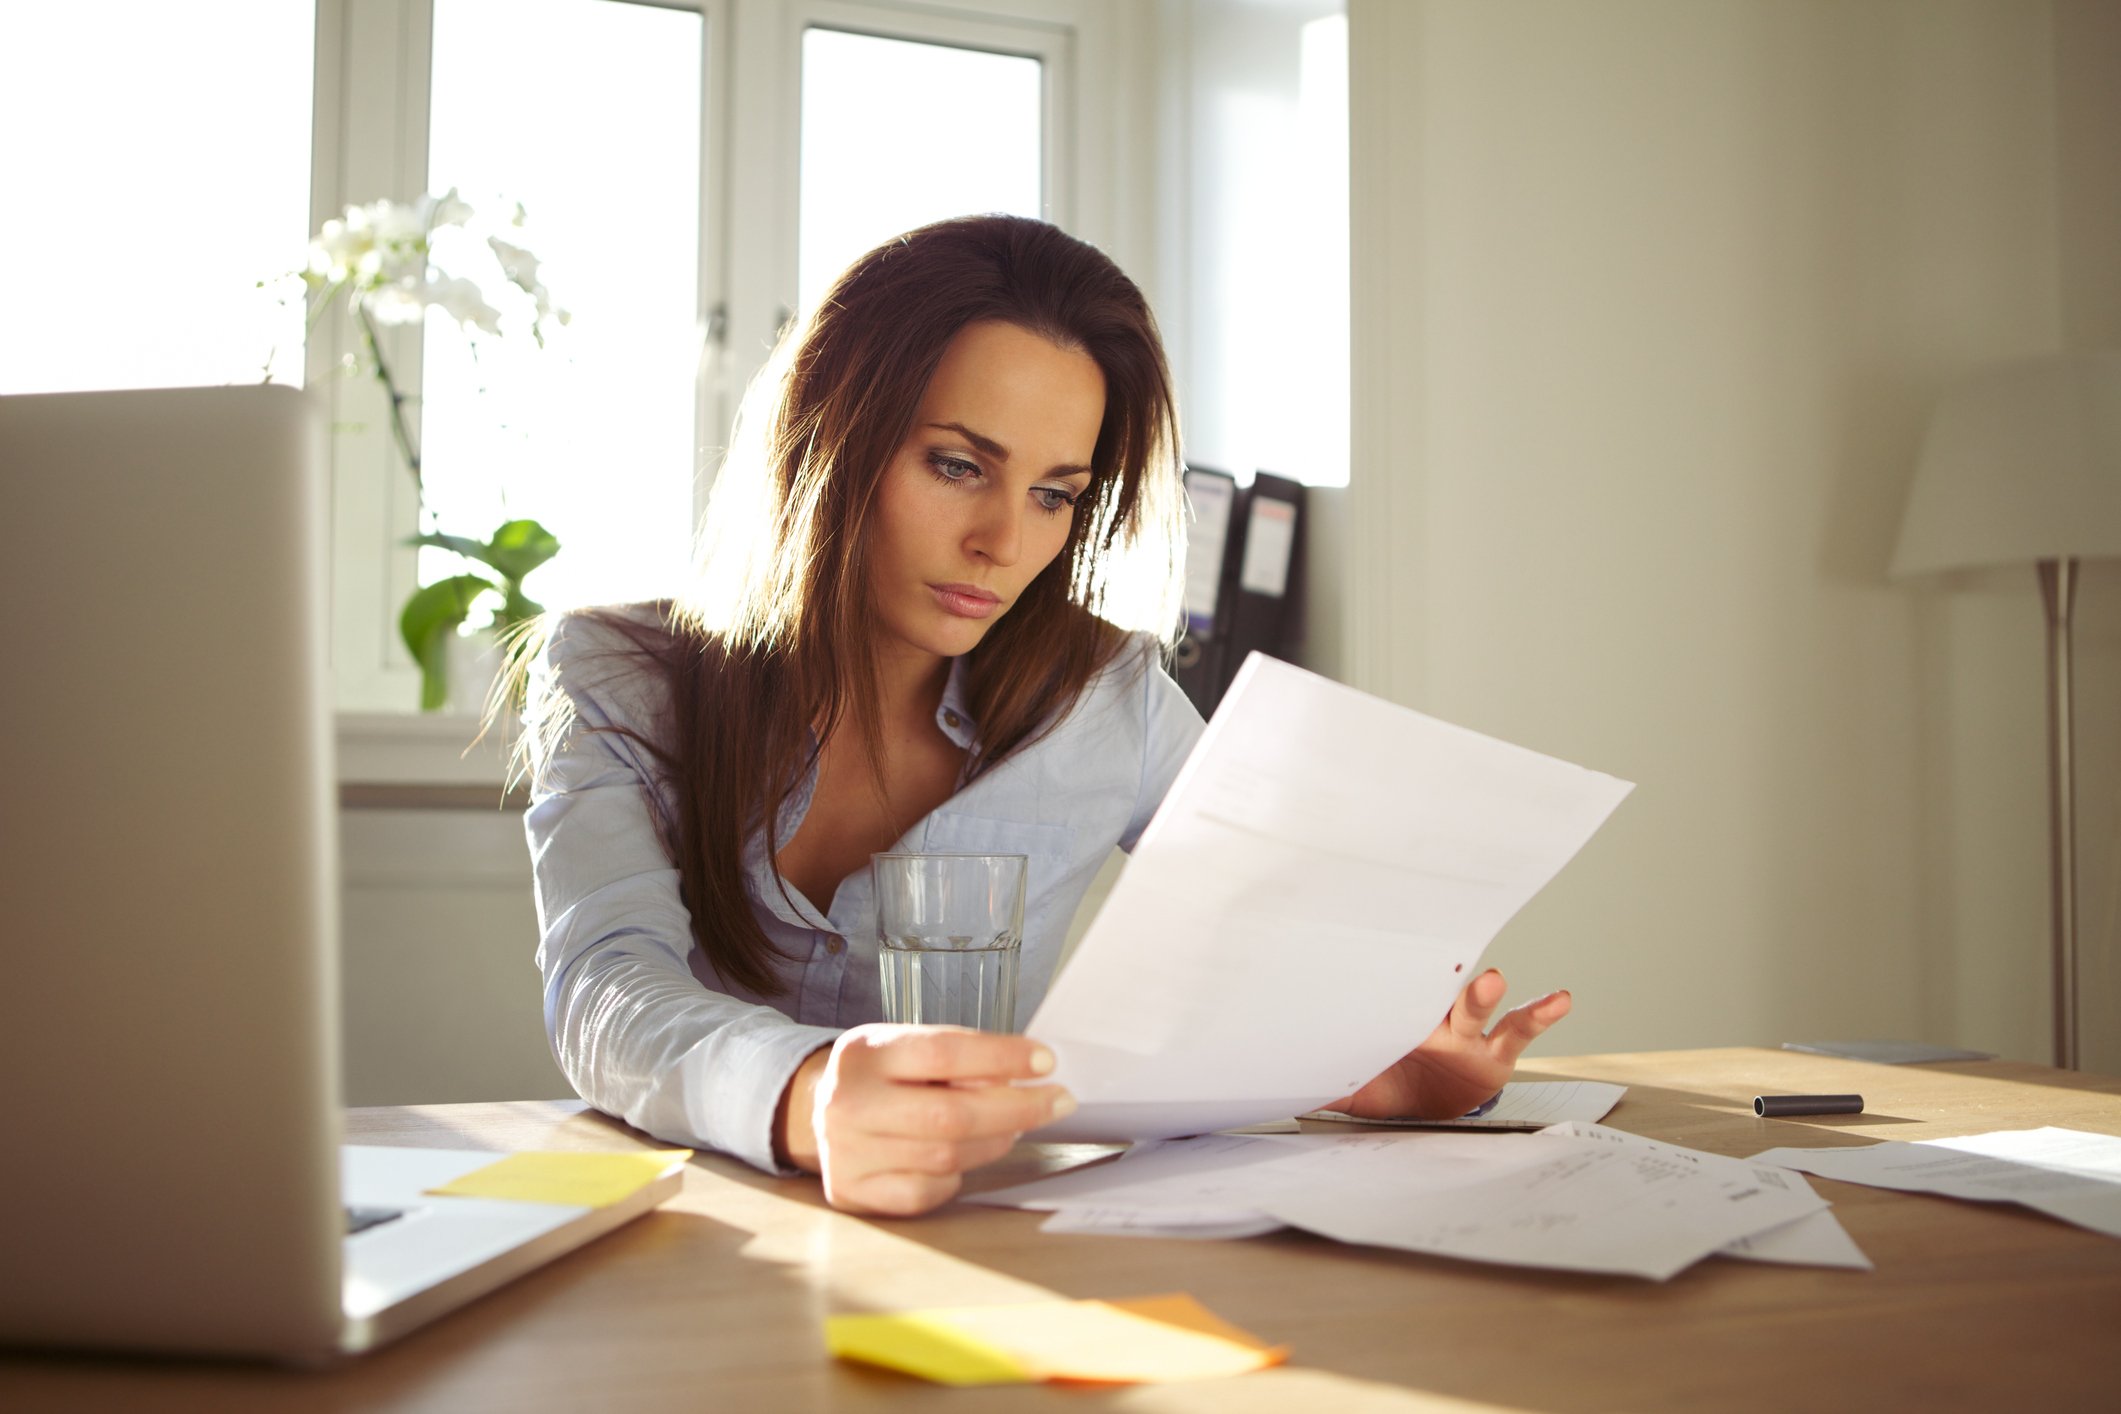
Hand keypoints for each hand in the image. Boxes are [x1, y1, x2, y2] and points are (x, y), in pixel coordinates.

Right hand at [779, 1024, 1074, 1215]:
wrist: (818, 1111)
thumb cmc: (882, 1075)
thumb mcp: (907, 1047)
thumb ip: (957, 1058)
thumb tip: (1023, 1077)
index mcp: (865, 1052)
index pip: (943, 1052)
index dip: (1001, 1056)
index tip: (1046, 1062)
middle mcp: (849, 1102)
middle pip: (950, 1113)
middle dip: (1017, 1108)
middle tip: (1058, 1101)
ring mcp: (847, 1153)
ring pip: (946, 1156)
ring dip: (994, 1141)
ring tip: (1015, 1125)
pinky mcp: (853, 1192)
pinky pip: (927, 1190)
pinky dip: (957, 1174)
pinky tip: (964, 1155)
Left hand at [1327, 969, 1570, 1120]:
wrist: (1421, 1108)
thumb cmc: (1382, 1083)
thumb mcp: (1348, 1084)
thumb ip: (1320, 1078)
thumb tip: (1273, 1082)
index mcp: (1390, 1019)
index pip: (1385, 991)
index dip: (1377, 975)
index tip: (1364, 950)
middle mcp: (1428, 1019)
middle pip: (1429, 993)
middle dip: (1430, 980)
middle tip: (1419, 964)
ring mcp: (1464, 1034)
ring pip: (1473, 1010)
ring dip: (1480, 996)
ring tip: (1491, 982)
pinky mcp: (1495, 1054)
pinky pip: (1518, 1031)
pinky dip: (1540, 1014)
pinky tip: (1560, 999)